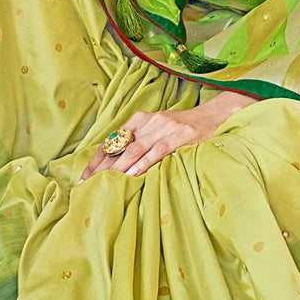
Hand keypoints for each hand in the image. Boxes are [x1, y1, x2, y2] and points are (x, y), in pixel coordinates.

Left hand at [81, 91, 255, 178]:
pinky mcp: (180, 136)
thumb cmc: (184, 128)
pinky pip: (157, 151)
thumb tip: (118, 163)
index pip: (112, 140)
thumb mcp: (159, 130)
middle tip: (87, 184)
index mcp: (141, 120)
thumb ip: (141, 141)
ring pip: (135, 149)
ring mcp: (165, 128)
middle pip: (120, 146)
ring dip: (118, 168)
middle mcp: (150, 121)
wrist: (215, 115)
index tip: (84, 175)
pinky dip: (143, 163)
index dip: (97, 158)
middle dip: (102, 166)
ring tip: (104, 182)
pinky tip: (132, 175)